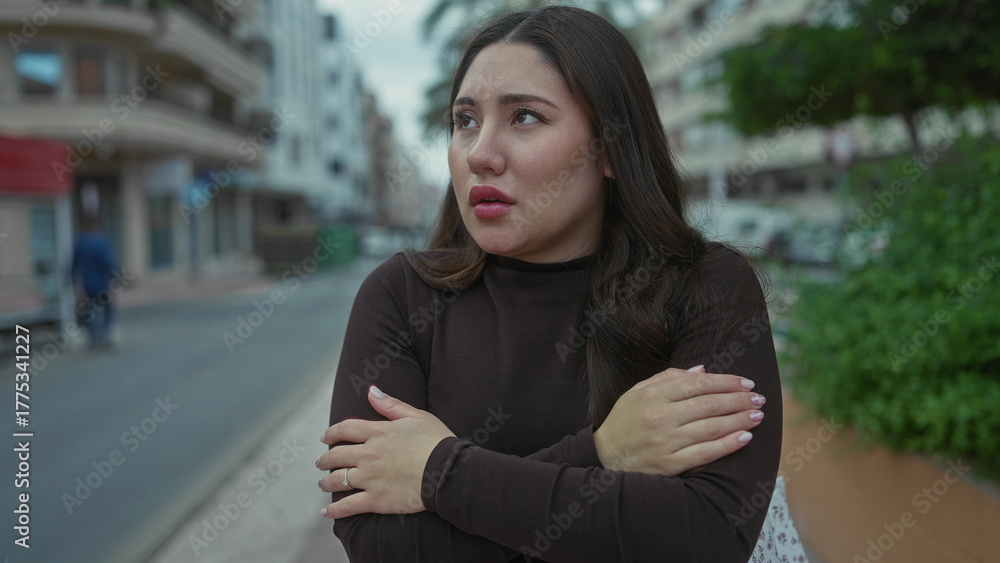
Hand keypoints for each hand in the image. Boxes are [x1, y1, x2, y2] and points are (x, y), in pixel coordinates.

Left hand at [317, 386, 454, 518]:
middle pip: (337, 456)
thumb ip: (391, 404)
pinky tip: (326, 512)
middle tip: (321, 462)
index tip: (325, 437)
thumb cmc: (436, 441)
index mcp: (378, 433)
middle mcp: (369, 455)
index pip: (346, 429)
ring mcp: (370, 478)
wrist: (447, 472)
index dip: (332, 433)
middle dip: (325, 459)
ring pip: (338, 480)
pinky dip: (334, 510)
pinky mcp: (376, 500)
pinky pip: (348, 506)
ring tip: (323, 483)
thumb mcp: (416, 416)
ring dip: (326, 482)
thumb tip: (371, 391)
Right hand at [593, 365, 764, 475]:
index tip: (746, 383)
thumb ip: (667, 378)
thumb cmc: (624, 422)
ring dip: (739, 420)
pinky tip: (745, 437)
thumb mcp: (637, 392)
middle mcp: (660, 417)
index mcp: (653, 395)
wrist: (603, 457)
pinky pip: (705, 453)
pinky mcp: (669, 464)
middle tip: (758, 398)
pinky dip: (728, 445)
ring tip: (757, 415)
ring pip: (711, 428)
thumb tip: (702, 370)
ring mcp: (665, 442)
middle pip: (709, 404)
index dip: (726, 382)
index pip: (698, 384)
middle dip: (739, 400)